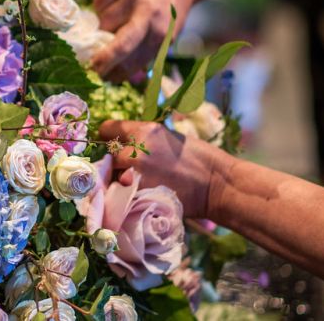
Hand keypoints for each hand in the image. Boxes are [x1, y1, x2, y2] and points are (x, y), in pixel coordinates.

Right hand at [92, 0, 194, 80]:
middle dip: (104, 60)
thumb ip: (145, 56)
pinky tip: (112, 8)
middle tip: (93, 67)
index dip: (117, 73)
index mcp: (162, 33)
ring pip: (104, 22)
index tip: (106, 78)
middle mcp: (148, 14)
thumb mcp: (166, 36)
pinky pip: (99, 3)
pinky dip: (101, 10)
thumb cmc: (169, 11)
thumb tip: (121, 77)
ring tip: (114, 24)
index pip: (135, 61)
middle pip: (121, 44)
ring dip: (103, 28)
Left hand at [99, 120, 230, 217]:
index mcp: (145, 131)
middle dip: (115, 162)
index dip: (106, 137)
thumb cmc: (199, 159)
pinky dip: (125, 195)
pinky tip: (137, 195)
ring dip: (118, 179)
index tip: (109, 143)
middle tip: (128, 168)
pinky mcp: (140, 194)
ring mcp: (136, 174)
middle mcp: (136, 150)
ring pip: (112, 176)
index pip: (107, 128)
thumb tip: (123, 144)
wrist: (218, 185)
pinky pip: (121, 193)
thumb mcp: (168, 138)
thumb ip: (143, 140)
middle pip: (108, 155)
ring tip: (135, 183)